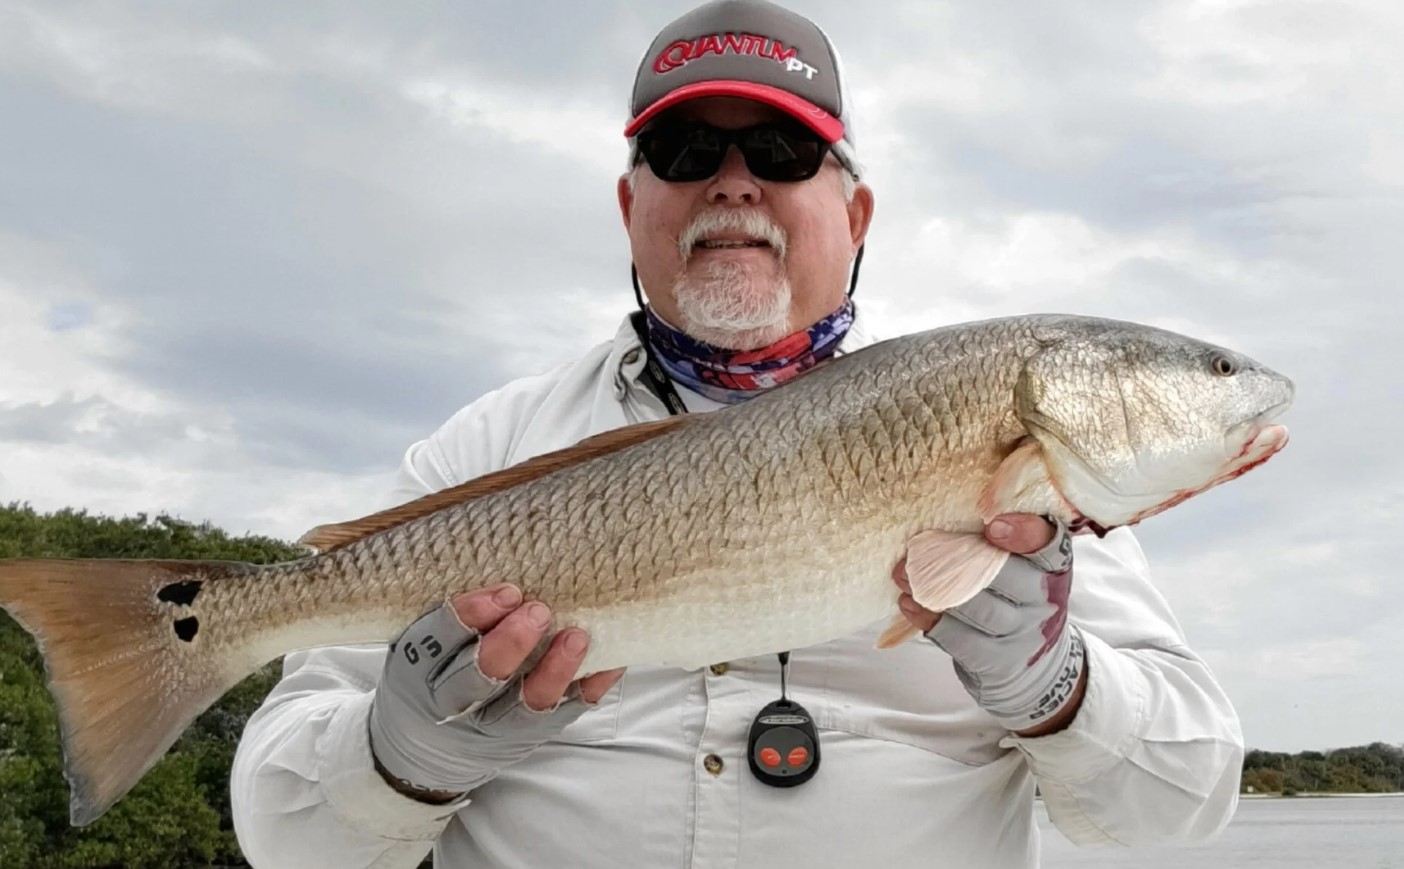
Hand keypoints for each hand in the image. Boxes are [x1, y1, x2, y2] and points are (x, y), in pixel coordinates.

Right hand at [369, 584, 624, 800]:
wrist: (426, 753)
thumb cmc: (430, 680)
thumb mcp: (420, 650)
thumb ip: (450, 619)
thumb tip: (507, 574)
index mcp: (416, 673)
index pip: (438, 641)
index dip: (472, 614)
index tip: (508, 591)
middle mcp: (452, 705)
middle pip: (479, 679)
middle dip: (511, 644)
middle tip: (538, 611)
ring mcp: (492, 729)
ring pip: (525, 707)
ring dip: (555, 670)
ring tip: (576, 637)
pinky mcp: (526, 740)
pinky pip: (562, 716)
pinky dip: (588, 688)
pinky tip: (609, 663)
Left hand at [894, 514, 1086, 734]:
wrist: (1034, 663)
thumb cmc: (1019, 600)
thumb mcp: (1026, 568)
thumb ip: (999, 544)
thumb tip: (946, 519)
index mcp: (1053, 567)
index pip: (1048, 544)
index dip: (1023, 532)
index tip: (991, 526)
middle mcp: (1043, 599)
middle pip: (1005, 576)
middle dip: (956, 559)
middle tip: (918, 548)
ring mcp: (1021, 633)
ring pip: (979, 608)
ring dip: (934, 589)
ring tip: (903, 574)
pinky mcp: (998, 660)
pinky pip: (960, 639)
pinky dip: (930, 619)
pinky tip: (909, 604)